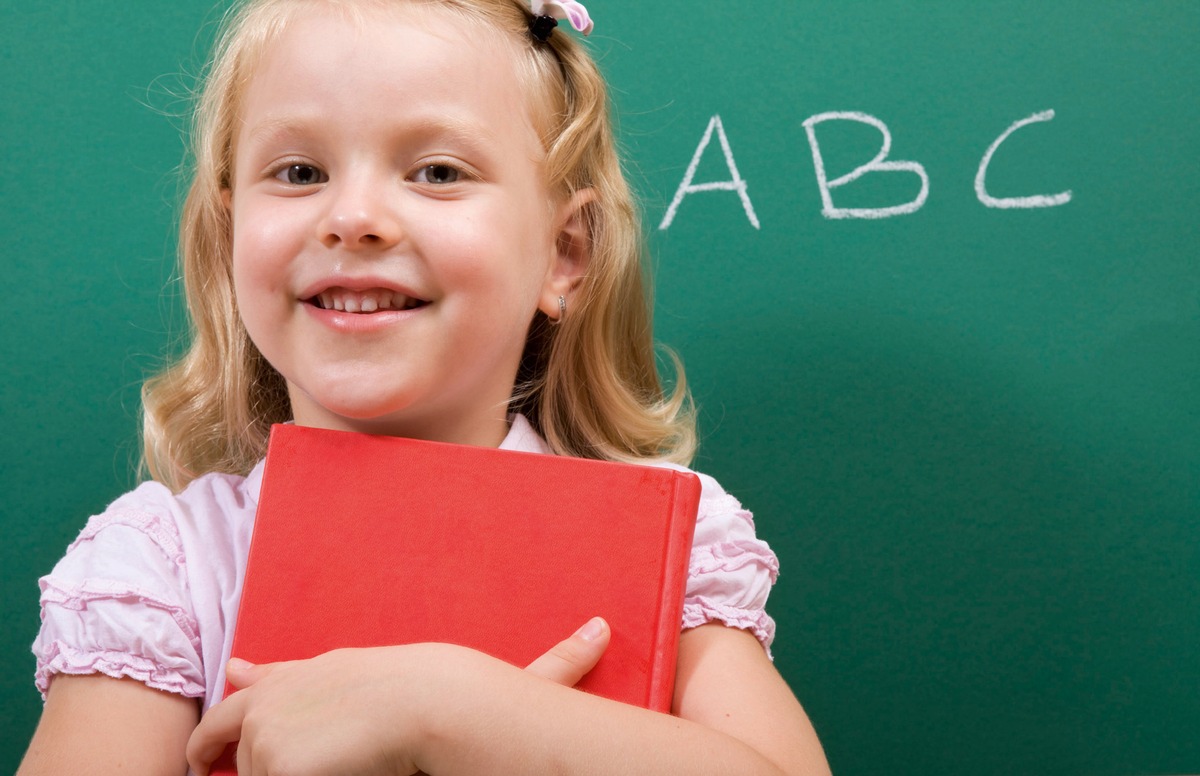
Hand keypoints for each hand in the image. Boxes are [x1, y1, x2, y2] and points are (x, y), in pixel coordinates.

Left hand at [186, 619, 609, 775]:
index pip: (268, 679)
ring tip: (323, 773)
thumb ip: (551, 659)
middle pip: (225, 728)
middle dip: (218, 746)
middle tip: (213, 762)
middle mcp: (292, 689)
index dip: (246, 690)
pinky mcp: (268, 759)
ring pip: (249, 774)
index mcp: (333, 668)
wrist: (445, 706)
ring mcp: (273, 724)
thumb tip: (606, 628)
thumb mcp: (507, 679)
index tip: (233, 680)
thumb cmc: (476, 694)